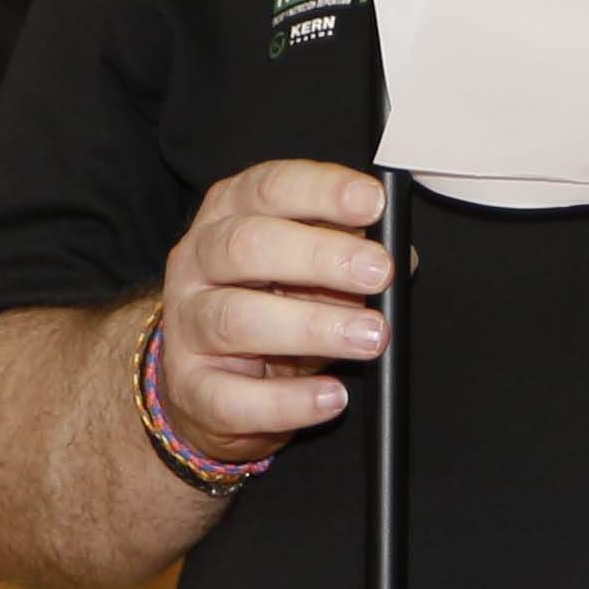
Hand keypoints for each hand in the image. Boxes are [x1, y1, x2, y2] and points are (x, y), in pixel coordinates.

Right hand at [154, 158, 390, 458]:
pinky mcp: (193, 390)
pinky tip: (331, 397)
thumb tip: (401, 255)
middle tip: (378, 272)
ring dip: (311, 327)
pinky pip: (235, 398)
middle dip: (319, 255)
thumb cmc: (269, 309)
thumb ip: (348, 255)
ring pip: (236, 319)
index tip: (374, 202)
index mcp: (228, 215)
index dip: (322, 190)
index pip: (268, 188)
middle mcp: (197, 263)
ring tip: (369, 336)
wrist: (209, 385)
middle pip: (246, 246)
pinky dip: (289, 401)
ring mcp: (187, 327)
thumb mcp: (308, 271)